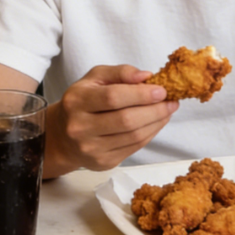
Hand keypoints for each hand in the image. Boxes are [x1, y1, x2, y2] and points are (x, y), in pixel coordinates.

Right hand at [47, 64, 177, 173]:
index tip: (161, 90)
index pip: (113, 97)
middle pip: (126, 120)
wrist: (63, 136)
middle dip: (155, 110)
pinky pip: (134, 148)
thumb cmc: (83, 101)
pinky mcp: (103, 162)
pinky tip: (156, 123)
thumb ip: (120, 72)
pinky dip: (150, 134)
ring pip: (134, 136)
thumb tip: (146, 76)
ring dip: (157, 122)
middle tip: (171, 101)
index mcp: (77, 101)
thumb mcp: (95, 78)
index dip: (141, 94)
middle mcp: (80, 127)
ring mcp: (91, 148)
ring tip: (167, 110)